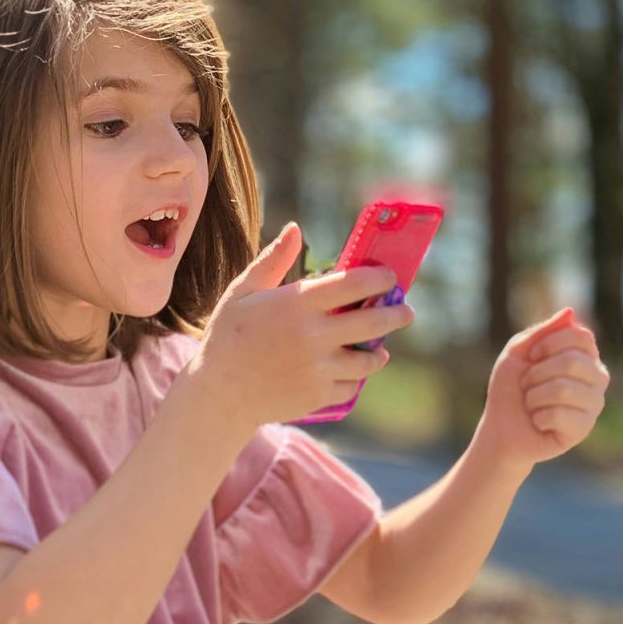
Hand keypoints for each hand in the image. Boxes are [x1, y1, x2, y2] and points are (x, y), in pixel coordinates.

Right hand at [183, 222, 413, 428]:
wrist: (217, 393)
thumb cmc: (227, 336)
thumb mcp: (242, 291)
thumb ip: (273, 260)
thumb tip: (295, 228)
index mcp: (297, 303)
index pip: (355, 284)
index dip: (379, 278)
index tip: (389, 277)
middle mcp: (313, 335)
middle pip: (374, 321)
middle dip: (397, 314)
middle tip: (405, 311)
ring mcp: (318, 368)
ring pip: (369, 359)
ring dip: (378, 351)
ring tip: (379, 347)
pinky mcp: (318, 395)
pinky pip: (350, 386)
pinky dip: (354, 379)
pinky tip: (351, 371)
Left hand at [472, 307, 609, 468]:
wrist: (500, 429)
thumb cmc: (510, 390)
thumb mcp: (517, 353)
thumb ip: (541, 332)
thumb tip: (570, 311)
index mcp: (584, 356)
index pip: (582, 337)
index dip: (551, 343)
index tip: (530, 356)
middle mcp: (596, 378)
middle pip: (573, 361)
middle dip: (537, 373)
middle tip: (526, 385)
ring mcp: (594, 404)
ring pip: (564, 389)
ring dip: (534, 397)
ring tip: (532, 404)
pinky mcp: (584, 428)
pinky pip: (560, 415)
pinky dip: (538, 417)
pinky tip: (539, 423)